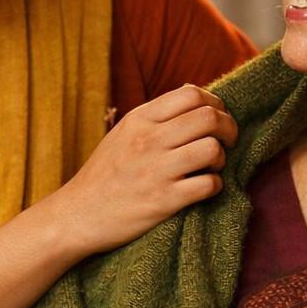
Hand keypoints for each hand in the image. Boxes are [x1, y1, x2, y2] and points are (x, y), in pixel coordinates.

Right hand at [55, 85, 238, 254]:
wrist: (78, 215)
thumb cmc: (105, 173)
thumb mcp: (124, 133)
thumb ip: (156, 115)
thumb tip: (193, 93)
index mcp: (140, 119)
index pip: (192, 94)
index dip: (216, 104)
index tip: (218, 117)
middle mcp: (149, 140)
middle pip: (209, 118)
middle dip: (228, 128)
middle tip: (227, 141)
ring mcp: (157, 170)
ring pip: (212, 149)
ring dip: (221, 158)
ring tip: (211, 166)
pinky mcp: (164, 201)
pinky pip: (208, 185)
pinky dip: (215, 186)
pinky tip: (203, 188)